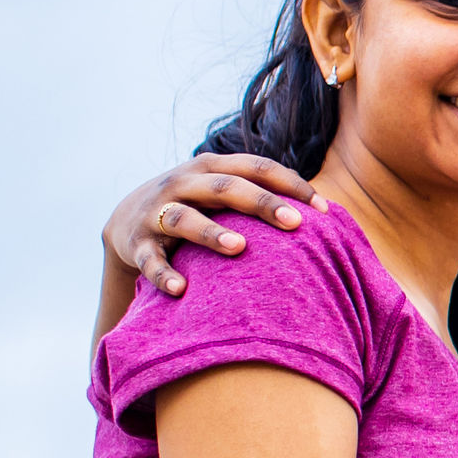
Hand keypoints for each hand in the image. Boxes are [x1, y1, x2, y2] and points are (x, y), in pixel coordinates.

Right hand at [106, 153, 313, 298]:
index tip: (323, 210)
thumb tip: (331, 215)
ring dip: (211, 232)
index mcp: (212, 167)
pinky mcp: (137, 244)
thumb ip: (264, 195)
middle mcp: (184, 183)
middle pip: (226, 188)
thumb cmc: (197, 205)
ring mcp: (157, 212)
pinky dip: (163, 274)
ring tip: (239, 247)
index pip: (257, 167)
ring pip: (184, 218)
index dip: (290, 185)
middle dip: (262, 204)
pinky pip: (149, 260)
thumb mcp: (223, 192)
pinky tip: (181, 289)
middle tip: (296, 224)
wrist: (127, 219)